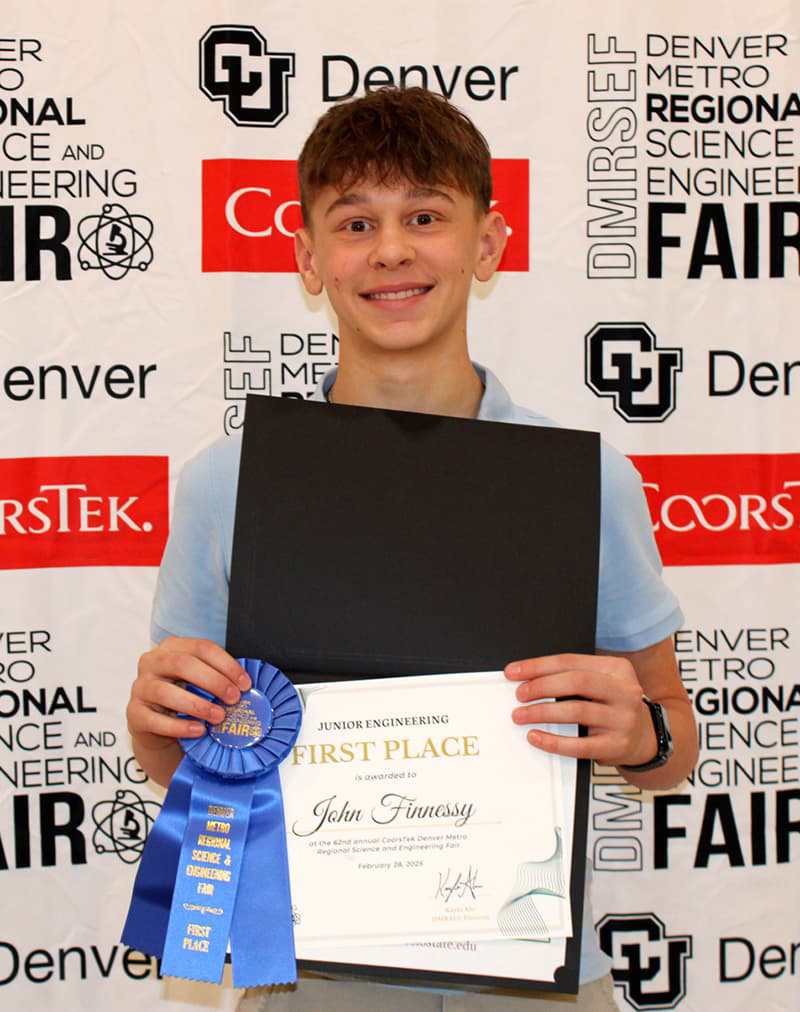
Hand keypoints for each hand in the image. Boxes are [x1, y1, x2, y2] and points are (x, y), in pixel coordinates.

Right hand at [127, 637, 250, 783]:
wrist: (158, 726)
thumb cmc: (185, 696)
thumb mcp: (199, 681)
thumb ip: (217, 677)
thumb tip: (247, 685)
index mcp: (171, 647)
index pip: (201, 647)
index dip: (226, 664)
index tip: (245, 683)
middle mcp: (151, 662)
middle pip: (183, 664)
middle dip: (213, 681)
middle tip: (234, 698)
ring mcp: (139, 687)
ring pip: (166, 692)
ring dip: (198, 705)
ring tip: (219, 717)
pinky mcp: (133, 714)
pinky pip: (154, 720)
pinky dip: (179, 726)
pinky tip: (198, 730)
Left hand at [504, 653, 656, 767]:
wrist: (646, 738)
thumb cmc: (613, 706)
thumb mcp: (602, 682)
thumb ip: (573, 677)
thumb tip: (527, 678)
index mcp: (617, 669)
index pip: (571, 661)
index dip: (538, 666)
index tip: (513, 672)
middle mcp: (625, 691)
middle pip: (576, 682)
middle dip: (541, 687)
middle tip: (519, 694)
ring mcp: (624, 719)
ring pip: (577, 711)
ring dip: (542, 713)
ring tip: (521, 715)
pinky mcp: (618, 745)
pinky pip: (580, 745)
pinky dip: (553, 742)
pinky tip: (536, 737)